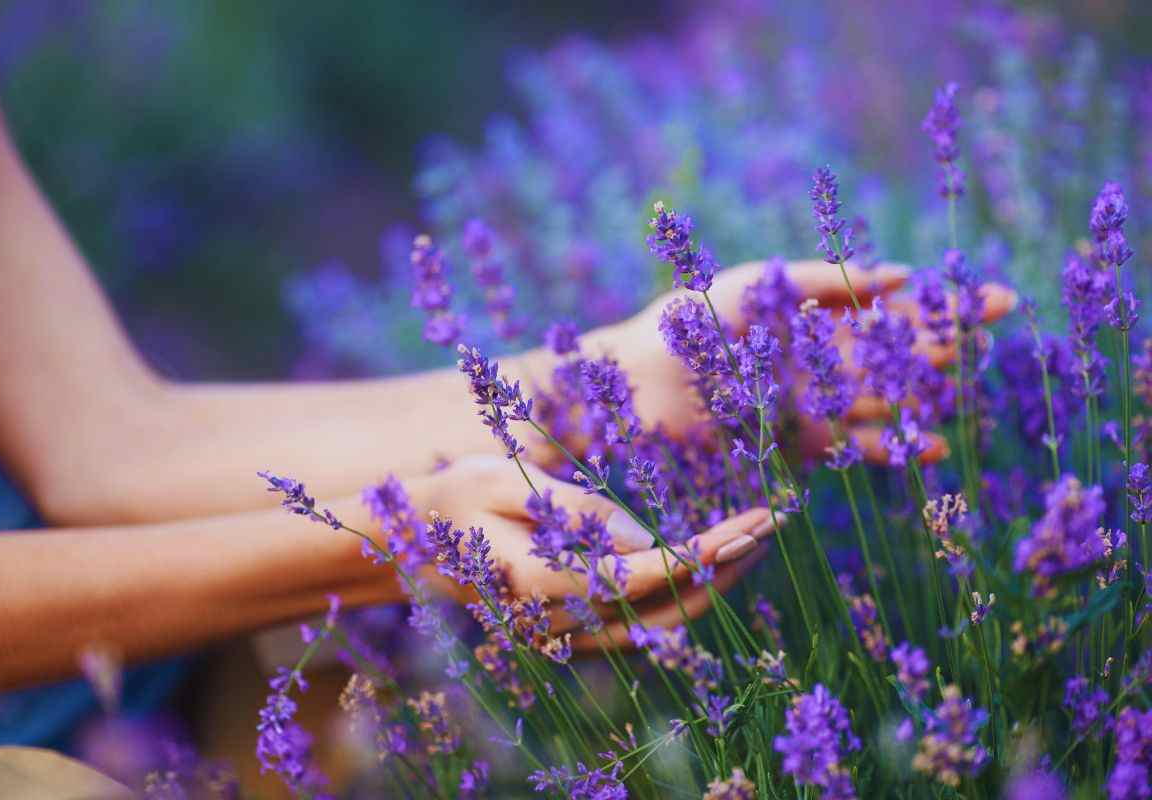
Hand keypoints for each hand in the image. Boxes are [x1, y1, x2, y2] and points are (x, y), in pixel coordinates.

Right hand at [406, 455, 775, 647]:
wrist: (402, 548)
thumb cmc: (453, 500)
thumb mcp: (507, 483)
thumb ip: (578, 512)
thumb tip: (649, 540)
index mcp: (547, 585)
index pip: (650, 576)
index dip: (708, 551)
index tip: (754, 520)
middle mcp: (563, 622)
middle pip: (668, 608)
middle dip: (727, 566)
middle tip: (774, 522)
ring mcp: (565, 633)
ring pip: (659, 623)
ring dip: (712, 583)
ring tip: (754, 538)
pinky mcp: (567, 628)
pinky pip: (638, 621)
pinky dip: (680, 592)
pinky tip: (706, 561)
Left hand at [597, 259, 1015, 464]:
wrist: (635, 380)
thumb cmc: (685, 320)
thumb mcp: (755, 286)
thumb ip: (824, 281)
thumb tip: (900, 275)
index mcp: (813, 316)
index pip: (891, 308)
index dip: (943, 305)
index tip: (997, 300)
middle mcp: (820, 359)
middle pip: (897, 353)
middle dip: (948, 342)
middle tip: (1002, 332)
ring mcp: (811, 401)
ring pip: (882, 401)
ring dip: (925, 398)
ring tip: (970, 396)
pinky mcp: (794, 442)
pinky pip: (851, 446)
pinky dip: (888, 446)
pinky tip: (928, 447)